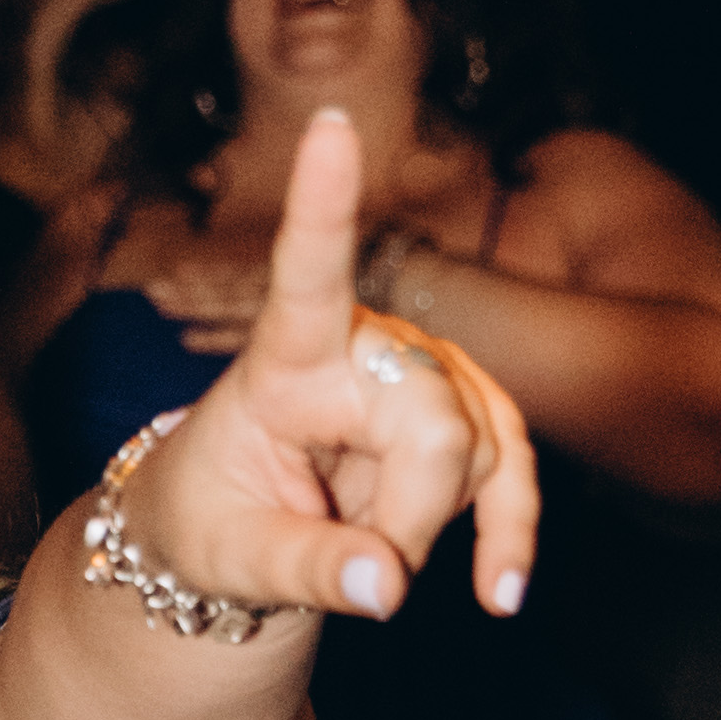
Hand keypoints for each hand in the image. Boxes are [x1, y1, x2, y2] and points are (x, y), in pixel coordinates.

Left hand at [130, 109, 540, 623]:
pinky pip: (512, 468)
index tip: (328, 124)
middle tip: (355, 569)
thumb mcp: (229, 559)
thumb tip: (391, 585)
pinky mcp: (464, 414)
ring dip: (436, 526)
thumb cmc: (208, 527)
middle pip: (435, 420)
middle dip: (409, 515)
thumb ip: (307, 571)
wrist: (230, 534)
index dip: (324, 203)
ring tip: (372, 562)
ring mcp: (423, 372)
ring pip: (479, 446)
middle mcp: (365, 344)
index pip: (307, 273)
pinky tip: (499, 595)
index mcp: (285, 358)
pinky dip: (509, 535)